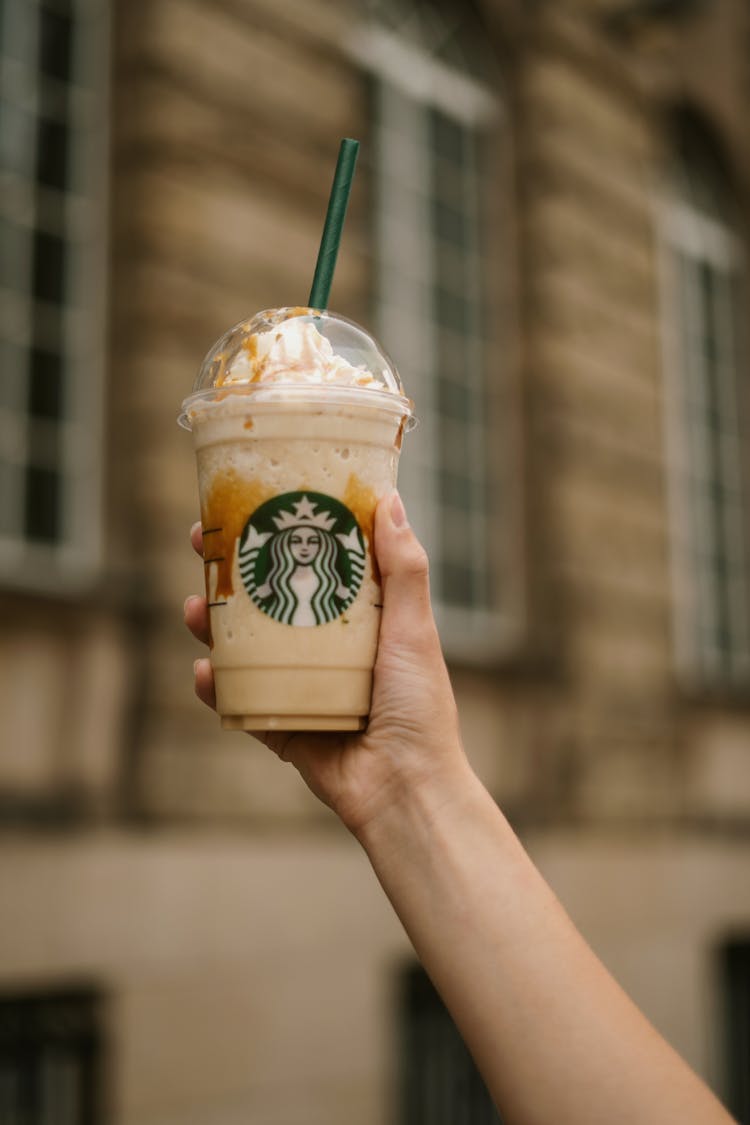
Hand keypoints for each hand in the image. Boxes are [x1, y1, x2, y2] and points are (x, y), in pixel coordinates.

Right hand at [184, 492, 468, 835]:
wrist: (406, 789)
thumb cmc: (421, 707)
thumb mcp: (415, 629)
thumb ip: (404, 570)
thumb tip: (390, 501)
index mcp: (361, 619)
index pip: (315, 562)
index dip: (282, 532)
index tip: (254, 502)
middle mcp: (326, 648)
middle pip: (268, 599)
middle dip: (230, 572)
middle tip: (198, 544)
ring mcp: (299, 685)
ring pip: (245, 647)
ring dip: (213, 625)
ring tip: (195, 608)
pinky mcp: (281, 724)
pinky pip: (240, 701)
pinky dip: (218, 686)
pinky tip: (205, 670)